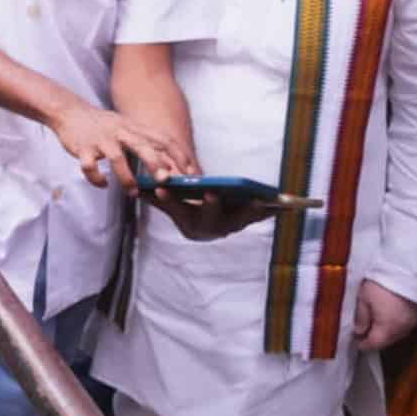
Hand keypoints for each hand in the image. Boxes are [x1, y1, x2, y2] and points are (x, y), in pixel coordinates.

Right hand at [49, 101, 194, 192]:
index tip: (190, 171)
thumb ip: (144, 143)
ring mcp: (101, 140)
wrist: (69, 112)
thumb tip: (167, 166)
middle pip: (141, 146)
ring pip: (116, 158)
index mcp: (133, 128)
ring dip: (126, 178)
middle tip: (165, 180)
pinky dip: (96, 178)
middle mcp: (119, 132)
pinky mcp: (82, 148)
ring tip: (133, 192)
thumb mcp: (127, 127)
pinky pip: (89, 165)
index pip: (161, 139)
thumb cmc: (102, 125)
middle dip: (155, 163)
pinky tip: (102, 184)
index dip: (177, 154)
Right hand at [147, 191, 271, 241]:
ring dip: (250, 211)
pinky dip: (270, 211)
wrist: (202, 227)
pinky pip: (259, 216)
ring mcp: (230, 226)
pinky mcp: (246, 221)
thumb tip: (134, 187)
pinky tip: (282, 202)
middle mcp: (210, 229)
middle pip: (210, 217)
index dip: (169, 201)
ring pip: (239, 219)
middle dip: (210, 205)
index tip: (162, 189)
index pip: (177, 210)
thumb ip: (156, 197)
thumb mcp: (169, 204)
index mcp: (188, 224)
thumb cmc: (184, 210)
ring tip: (258, 198)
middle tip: (210, 191)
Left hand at [354, 280, 416, 350]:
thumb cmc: (382, 285)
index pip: (373, 345)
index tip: (354, 341)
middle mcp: (401, 330)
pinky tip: (386, 318)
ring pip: (395, 335)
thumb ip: (361, 318)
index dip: (362, 345)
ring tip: (372, 325)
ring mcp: (412, 323)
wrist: (409, 271)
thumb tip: (358, 332)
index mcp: (387, 329)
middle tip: (361, 334)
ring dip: (384, 334)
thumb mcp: (364, 299)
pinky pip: (403, 327)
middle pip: (385, 342)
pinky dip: (393, 326)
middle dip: (373, 340)